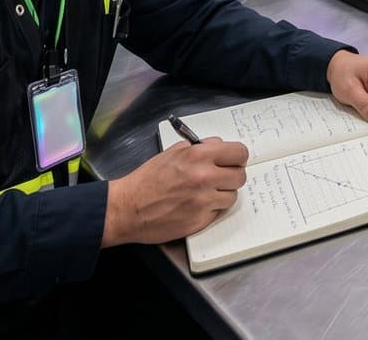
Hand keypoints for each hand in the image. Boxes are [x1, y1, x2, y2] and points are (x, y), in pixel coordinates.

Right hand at [103, 138, 248, 246]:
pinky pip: (219, 211)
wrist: (128, 208)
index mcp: (198, 156)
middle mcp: (204, 177)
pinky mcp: (201, 219)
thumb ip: (200, 148)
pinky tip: (196, 205)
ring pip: (232, 195)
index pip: (239, 153)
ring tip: (205, 193)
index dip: (237, 158)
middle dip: (231, 176)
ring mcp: (204, 200)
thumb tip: (219, 147)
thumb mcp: (173, 153)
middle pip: (240, 175)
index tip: (233, 161)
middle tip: (220, 178)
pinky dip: (211, 208)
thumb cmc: (147, 180)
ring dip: (222, 194)